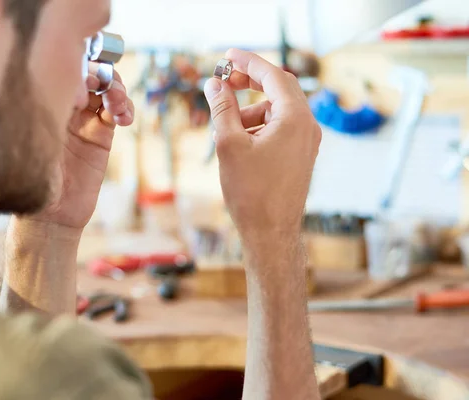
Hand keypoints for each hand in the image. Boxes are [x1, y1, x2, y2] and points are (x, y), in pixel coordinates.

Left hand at [32, 65, 134, 229]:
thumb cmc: (32, 178)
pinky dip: (126, 108)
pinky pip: (117, 113)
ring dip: (117, 88)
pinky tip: (125, 118)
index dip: (77, 64)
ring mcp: (83, 120)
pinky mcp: (101, 136)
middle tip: (100, 83)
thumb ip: (52, 111)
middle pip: (88, 73)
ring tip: (117, 100)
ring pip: (106, 90)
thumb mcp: (35, 140)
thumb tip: (75, 85)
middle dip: (100, 72)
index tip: (82, 75)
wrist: (50, 216)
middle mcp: (62, 106)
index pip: (62, 68)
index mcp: (40, 101)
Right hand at [204, 49, 320, 243]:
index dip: (248, 62)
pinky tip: (238, 142)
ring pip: (277, 111)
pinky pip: (280, 129)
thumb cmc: (251, 192)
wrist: (271, 233)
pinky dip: (259, 127)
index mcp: (295, 118)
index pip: (273, 76)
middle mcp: (308, 126)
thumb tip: (215, 84)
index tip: (228, 55)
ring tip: (225, 128)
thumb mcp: (229, 144)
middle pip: (279, 89)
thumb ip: (222, 108)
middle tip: (224, 81)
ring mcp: (307, 142)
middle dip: (250, 83)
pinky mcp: (300, 155)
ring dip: (250, 111)